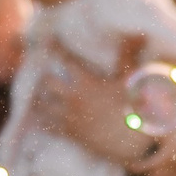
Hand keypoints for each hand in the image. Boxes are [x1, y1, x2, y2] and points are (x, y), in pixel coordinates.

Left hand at [32, 34, 161, 165]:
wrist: (132, 140)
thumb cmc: (133, 108)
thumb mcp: (130, 81)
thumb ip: (127, 57)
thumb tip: (137, 35)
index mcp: (86, 82)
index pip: (65, 60)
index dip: (55, 48)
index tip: (48, 41)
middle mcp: (73, 98)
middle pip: (46, 82)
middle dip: (45, 77)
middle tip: (43, 75)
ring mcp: (69, 117)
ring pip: (43, 106)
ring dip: (40, 99)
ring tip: (38, 96)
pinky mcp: (70, 134)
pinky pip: (49, 126)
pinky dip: (44, 121)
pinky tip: (40, 119)